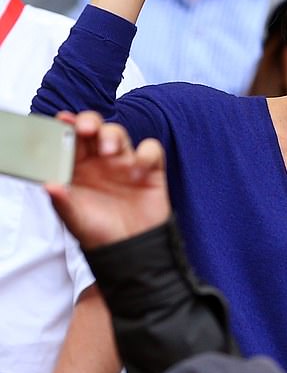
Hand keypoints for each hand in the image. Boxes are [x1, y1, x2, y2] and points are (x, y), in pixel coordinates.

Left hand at [46, 111, 170, 249]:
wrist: (132, 251)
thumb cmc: (100, 234)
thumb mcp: (75, 220)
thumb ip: (62, 202)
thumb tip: (48, 185)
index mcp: (78, 169)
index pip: (71, 140)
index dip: (67, 127)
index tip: (62, 120)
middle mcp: (100, 162)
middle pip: (95, 129)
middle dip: (89, 122)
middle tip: (85, 129)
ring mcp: (125, 163)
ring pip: (119, 134)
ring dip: (112, 136)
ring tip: (109, 152)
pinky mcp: (149, 170)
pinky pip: (151, 150)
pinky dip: (146, 154)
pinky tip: (138, 169)